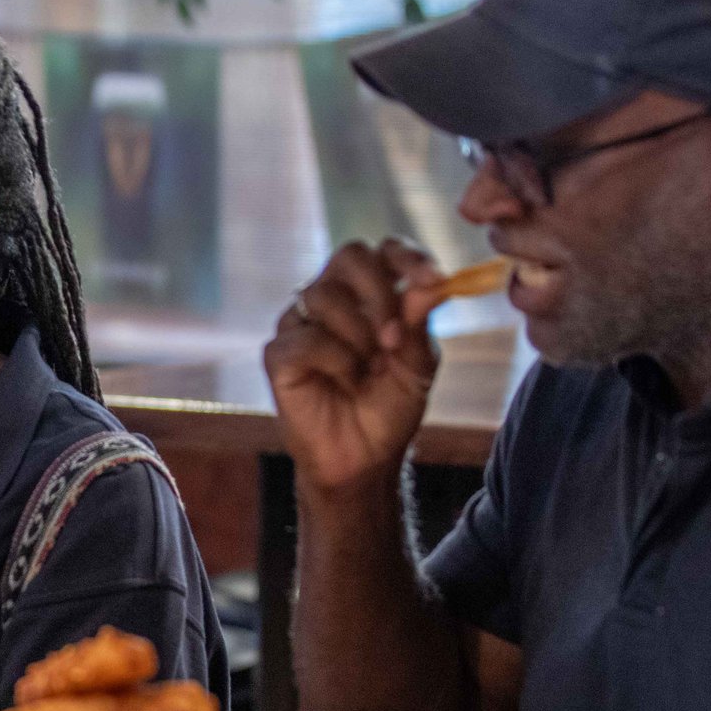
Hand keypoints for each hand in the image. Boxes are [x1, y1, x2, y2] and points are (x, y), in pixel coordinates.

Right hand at [265, 240, 448, 495]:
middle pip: (350, 255)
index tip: (432, 280)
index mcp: (369, 295)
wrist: (364, 459)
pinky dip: (336, 360)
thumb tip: (430, 284)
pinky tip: (345, 381)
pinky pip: (307, 338)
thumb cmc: (389, 408)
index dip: (407, 256)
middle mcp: (332, 299)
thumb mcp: (418, 366)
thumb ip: (419, 323)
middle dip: (379, 292)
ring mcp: (301, 324)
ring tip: (370, 369)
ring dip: (359, 335)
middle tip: (394, 338)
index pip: (384, 251)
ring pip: (325, 295)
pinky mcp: (279, 354)